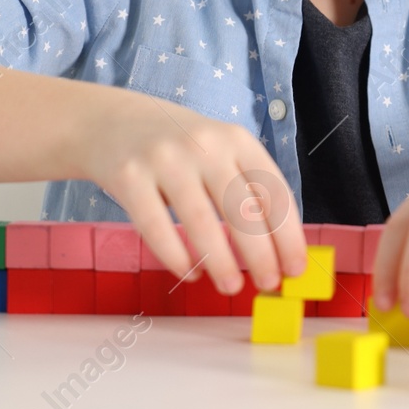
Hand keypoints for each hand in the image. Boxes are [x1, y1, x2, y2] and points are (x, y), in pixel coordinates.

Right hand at [74, 86, 307, 294]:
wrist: (112, 121)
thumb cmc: (180, 147)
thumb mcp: (220, 151)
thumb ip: (246, 191)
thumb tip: (278, 250)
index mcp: (237, 140)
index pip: (273, 192)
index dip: (289, 235)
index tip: (296, 268)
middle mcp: (204, 145)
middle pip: (241, 209)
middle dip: (260, 255)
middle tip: (269, 284)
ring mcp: (165, 159)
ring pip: (200, 222)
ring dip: (220, 262)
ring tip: (231, 287)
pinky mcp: (129, 177)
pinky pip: (156, 228)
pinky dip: (176, 258)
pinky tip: (190, 274)